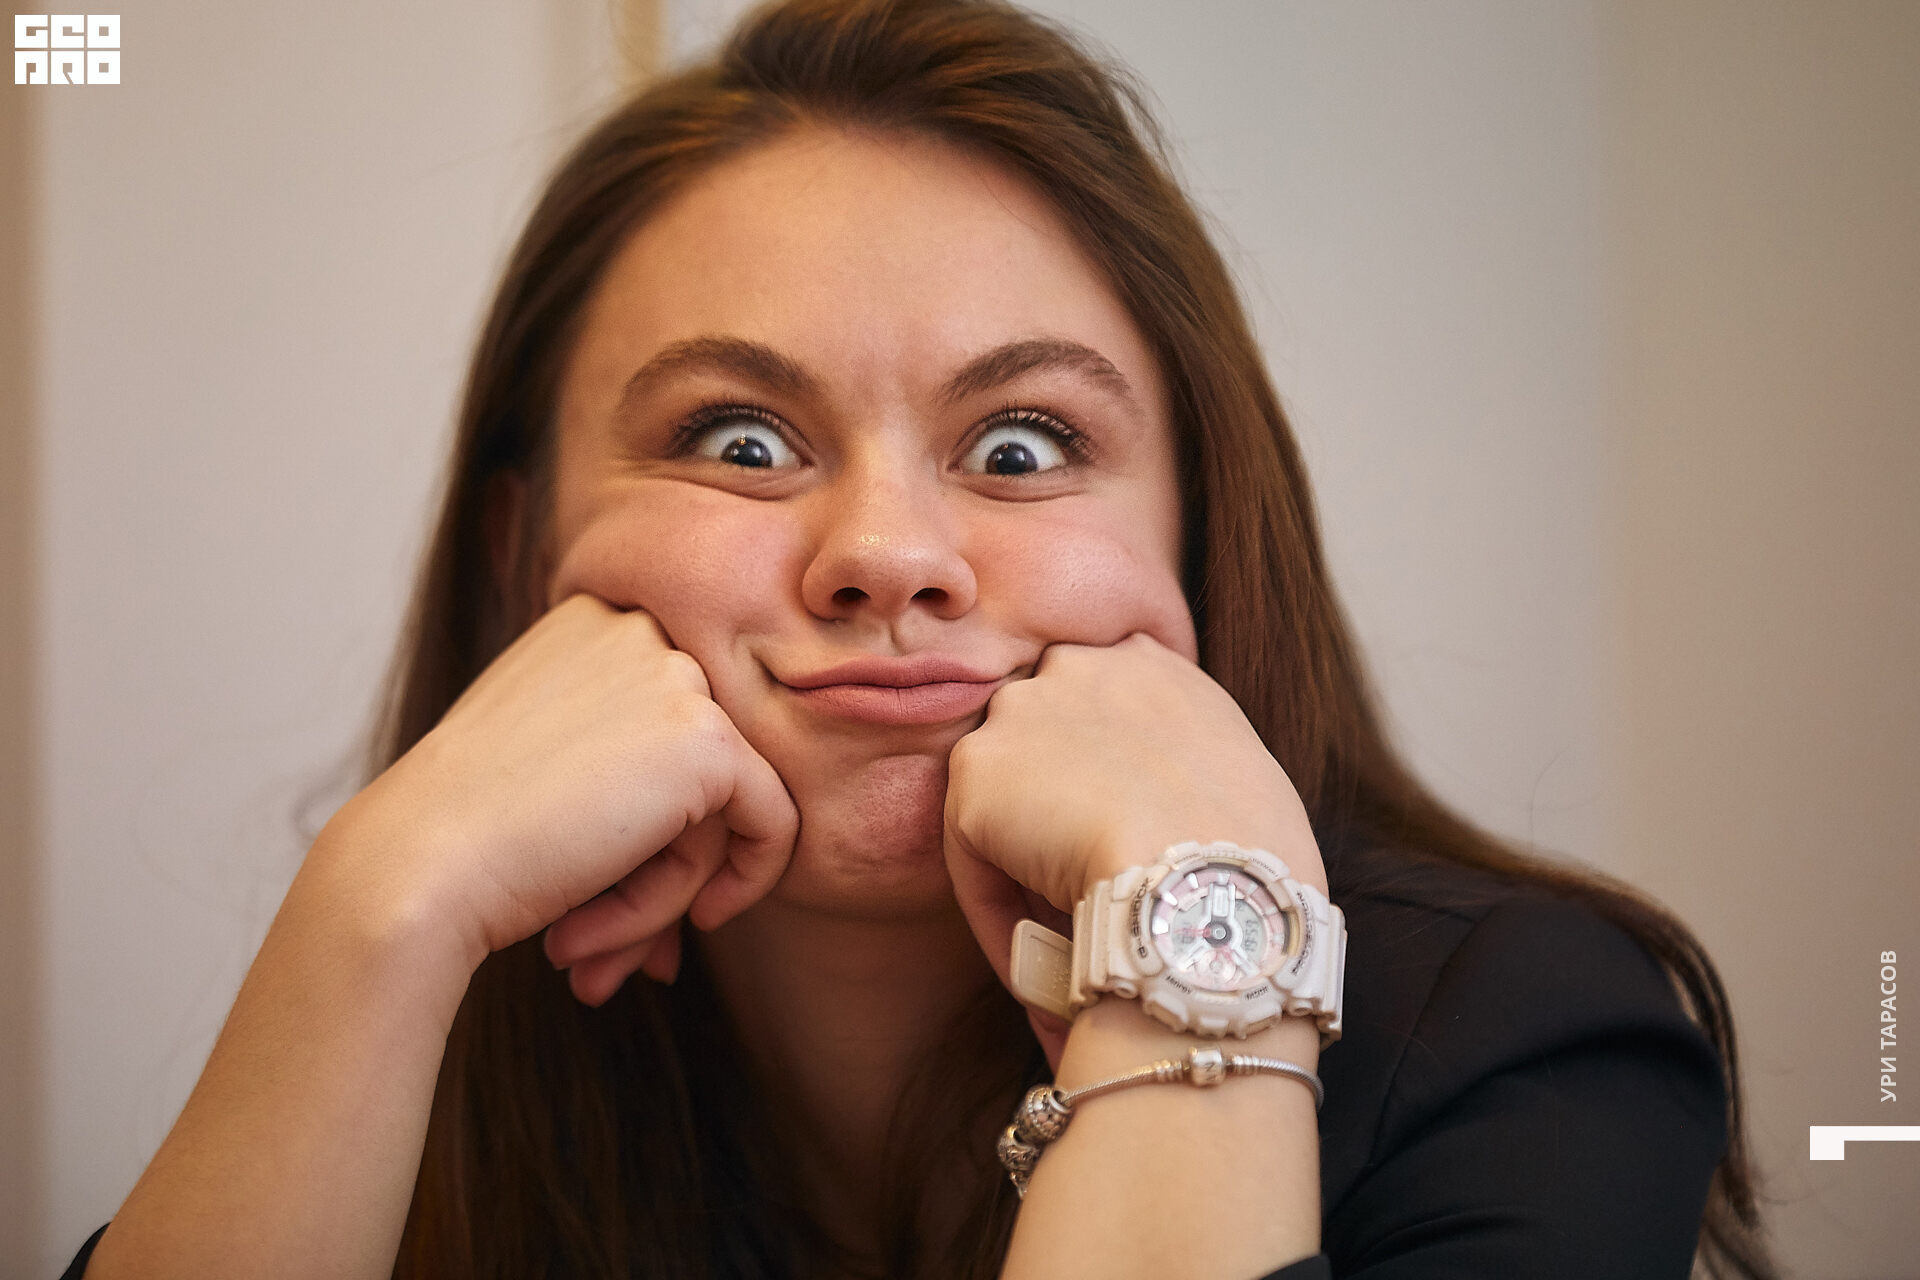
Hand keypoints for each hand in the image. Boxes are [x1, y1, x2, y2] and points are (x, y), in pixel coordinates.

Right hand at [324, 593, 796, 1004]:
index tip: (606, 887)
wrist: (415, 869)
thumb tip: (720, 864)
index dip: (652, 822)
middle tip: (605, 955)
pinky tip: (646, 942)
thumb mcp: (556, 776)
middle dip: (665, 871)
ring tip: (589, 951)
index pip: (672, 726)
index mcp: (595, 622)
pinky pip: (768, 826)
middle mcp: (640, 628)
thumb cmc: (468, 838)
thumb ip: (637, 781)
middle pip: (703, 765)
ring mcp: (677, 676)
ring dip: (668, 896)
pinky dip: (725, 892)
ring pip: (733, 804)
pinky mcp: (709, 739)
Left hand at [941, 633, 1322, 1053]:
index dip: (1103, 776)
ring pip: (1006, 806)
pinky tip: (1039, 966)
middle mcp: (1074, 666)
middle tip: (1080, 891)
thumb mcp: (1238, 770)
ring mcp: (1017, 714)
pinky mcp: (974, 775)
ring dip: (1025, 869)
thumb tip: (1159, 819)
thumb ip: (1184, 761)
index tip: (1116, 836)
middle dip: (1055, 814)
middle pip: (1045, 747)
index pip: (1101, 704)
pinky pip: (976, 862)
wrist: (1210, 877)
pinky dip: (999, 917)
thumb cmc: (1253, 848)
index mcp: (1143, 661)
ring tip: (1059, 941)